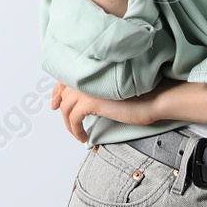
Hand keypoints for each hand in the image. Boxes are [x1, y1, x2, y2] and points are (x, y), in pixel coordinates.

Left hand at [49, 80, 175, 142]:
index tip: (55, 102)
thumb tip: (82, 99)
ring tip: (77, 133)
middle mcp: (86, 75)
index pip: (65, 78)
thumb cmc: (139, 95)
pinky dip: (76, 130)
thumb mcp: (112, 89)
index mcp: (91, 69)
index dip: (57, 91)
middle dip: (59, 106)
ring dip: (68, 123)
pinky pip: (74, 119)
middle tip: (62, 120)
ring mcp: (87, 88)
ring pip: (66, 107)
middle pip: (63, 93)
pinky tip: (83, 137)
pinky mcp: (90, 102)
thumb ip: (96, 88)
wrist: (152, 99)